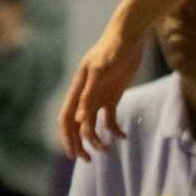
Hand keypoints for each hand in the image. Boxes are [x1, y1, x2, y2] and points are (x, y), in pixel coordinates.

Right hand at [58, 22, 144, 158]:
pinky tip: (123, 136)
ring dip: (97, 138)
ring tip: (107, 150)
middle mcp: (85, 95)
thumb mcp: (101, 71)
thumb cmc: (113, 50)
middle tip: (88, 159)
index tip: (73, 153)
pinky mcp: (113, 95)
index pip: (66, 118)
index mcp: (77, 89)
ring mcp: (98, 95)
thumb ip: (90, 94)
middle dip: (80, 143)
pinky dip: (114, 128)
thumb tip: (79, 119)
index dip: (67, 137)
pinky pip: (110, 117)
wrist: (129, 36)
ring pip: (92, 123)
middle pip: (77, 125)